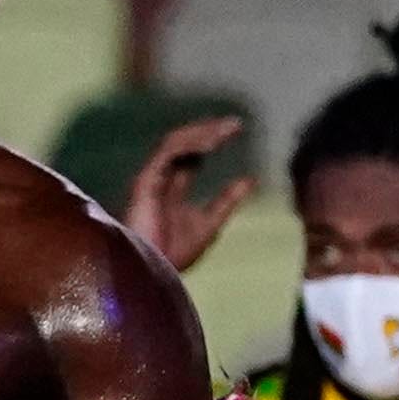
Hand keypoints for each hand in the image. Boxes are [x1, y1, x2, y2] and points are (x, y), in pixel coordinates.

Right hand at [119, 111, 253, 275]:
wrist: (151, 275)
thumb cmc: (173, 256)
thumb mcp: (210, 223)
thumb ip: (227, 200)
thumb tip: (252, 179)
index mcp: (173, 186)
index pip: (192, 153)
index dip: (212, 138)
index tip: (237, 130)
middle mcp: (161, 177)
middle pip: (183, 142)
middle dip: (208, 129)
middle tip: (235, 124)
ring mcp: (152, 178)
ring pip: (175, 142)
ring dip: (201, 133)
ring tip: (225, 130)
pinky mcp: (146, 181)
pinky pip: (169, 152)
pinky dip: (190, 144)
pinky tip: (211, 143)